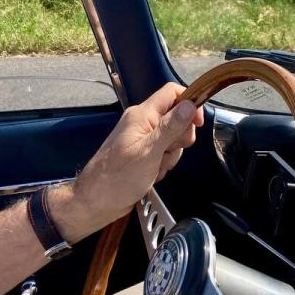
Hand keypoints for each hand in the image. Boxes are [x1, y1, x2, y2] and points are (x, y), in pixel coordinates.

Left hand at [51, 83, 202, 241]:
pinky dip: (163, 165)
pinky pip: (164, 153)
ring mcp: (143, 139)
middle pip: (176, 118)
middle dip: (180, 138)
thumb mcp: (149, 152)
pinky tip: (151, 174)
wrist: (97, 202)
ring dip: (170, 156)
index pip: (172, 93)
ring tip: (155, 167)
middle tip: (167, 152)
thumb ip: (171, 127)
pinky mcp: (144, 154)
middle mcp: (143, 123)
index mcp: (142, 115)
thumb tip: (190, 105)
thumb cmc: (117, 178)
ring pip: (173, 139)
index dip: (189, 103)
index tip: (198, 123)